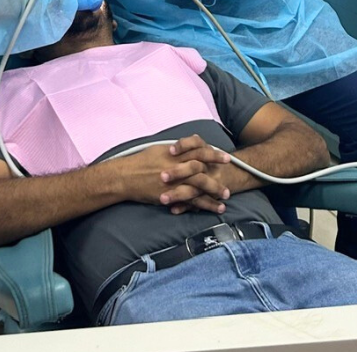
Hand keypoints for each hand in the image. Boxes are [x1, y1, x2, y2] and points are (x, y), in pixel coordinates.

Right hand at [112, 144, 230, 213]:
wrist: (126, 177)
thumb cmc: (140, 162)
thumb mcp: (158, 150)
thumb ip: (174, 150)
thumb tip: (185, 148)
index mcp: (174, 154)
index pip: (198, 151)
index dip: (213, 154)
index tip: (225, 156)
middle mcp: (176, 166)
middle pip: (202, 168)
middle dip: (217, 172)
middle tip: (231, 174)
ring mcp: (174, 182)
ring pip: (199, 186)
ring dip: (214, 191)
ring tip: (226, 195)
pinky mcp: (171, 195)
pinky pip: (191, 201)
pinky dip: (203, 205)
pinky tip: (214, 208)